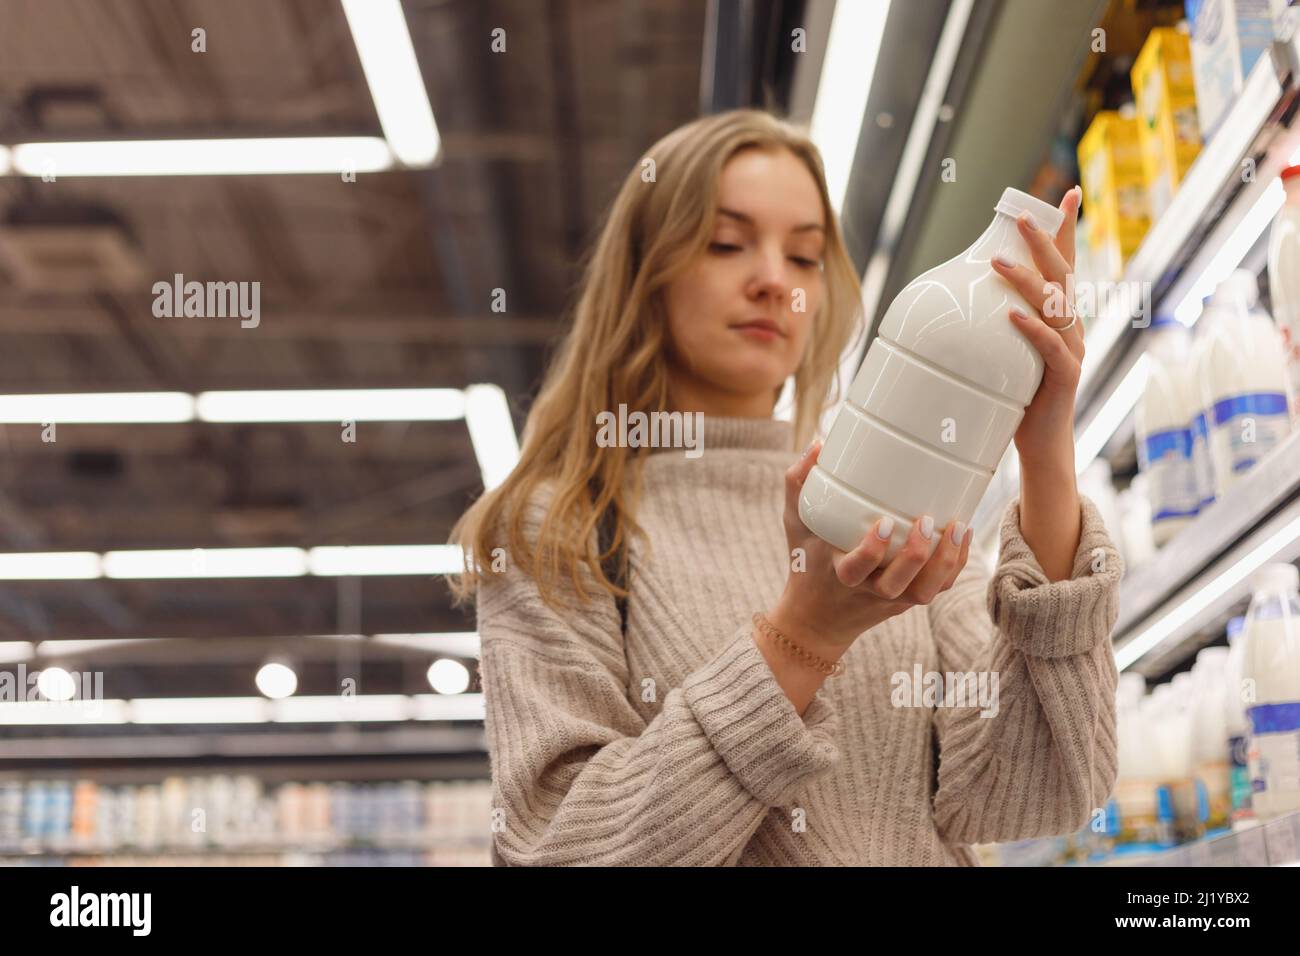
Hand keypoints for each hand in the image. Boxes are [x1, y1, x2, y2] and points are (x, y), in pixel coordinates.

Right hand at [770, 441, 973, 651]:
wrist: (817, 619)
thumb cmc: (806, 562)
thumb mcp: (795, 524)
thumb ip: (798, 484)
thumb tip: (818, 444)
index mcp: (839, 573)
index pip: (856, 568)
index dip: (873, 550)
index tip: (885, 523)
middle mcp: (868, 590)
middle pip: (898, 585)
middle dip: (917, 556)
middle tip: (926, 520)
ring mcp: (892, 599)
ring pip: (926, 591)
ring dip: (946, 562)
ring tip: (960, 527)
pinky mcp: (908, 601)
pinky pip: (938, 588)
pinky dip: (955, 565)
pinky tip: (964, 536)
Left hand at [991, 186, 1084, 470]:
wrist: (1041, 444)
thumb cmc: (1019, 397)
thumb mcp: (1004, 353)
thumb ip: (993, 326)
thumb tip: (955, 300)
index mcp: (1060, 317)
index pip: (1065, 265)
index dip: (1066, 230)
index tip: (1068, 193)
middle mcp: (1072, 328)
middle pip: (1062, 275)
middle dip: (1045, 242)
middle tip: (1023, 218)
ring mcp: (1072, 351)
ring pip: (1056, 306)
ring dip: (1027, 281)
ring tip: (998, 262)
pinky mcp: (1065, 376)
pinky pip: (1051, 347)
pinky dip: (1032, 329)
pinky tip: (1012, 316)